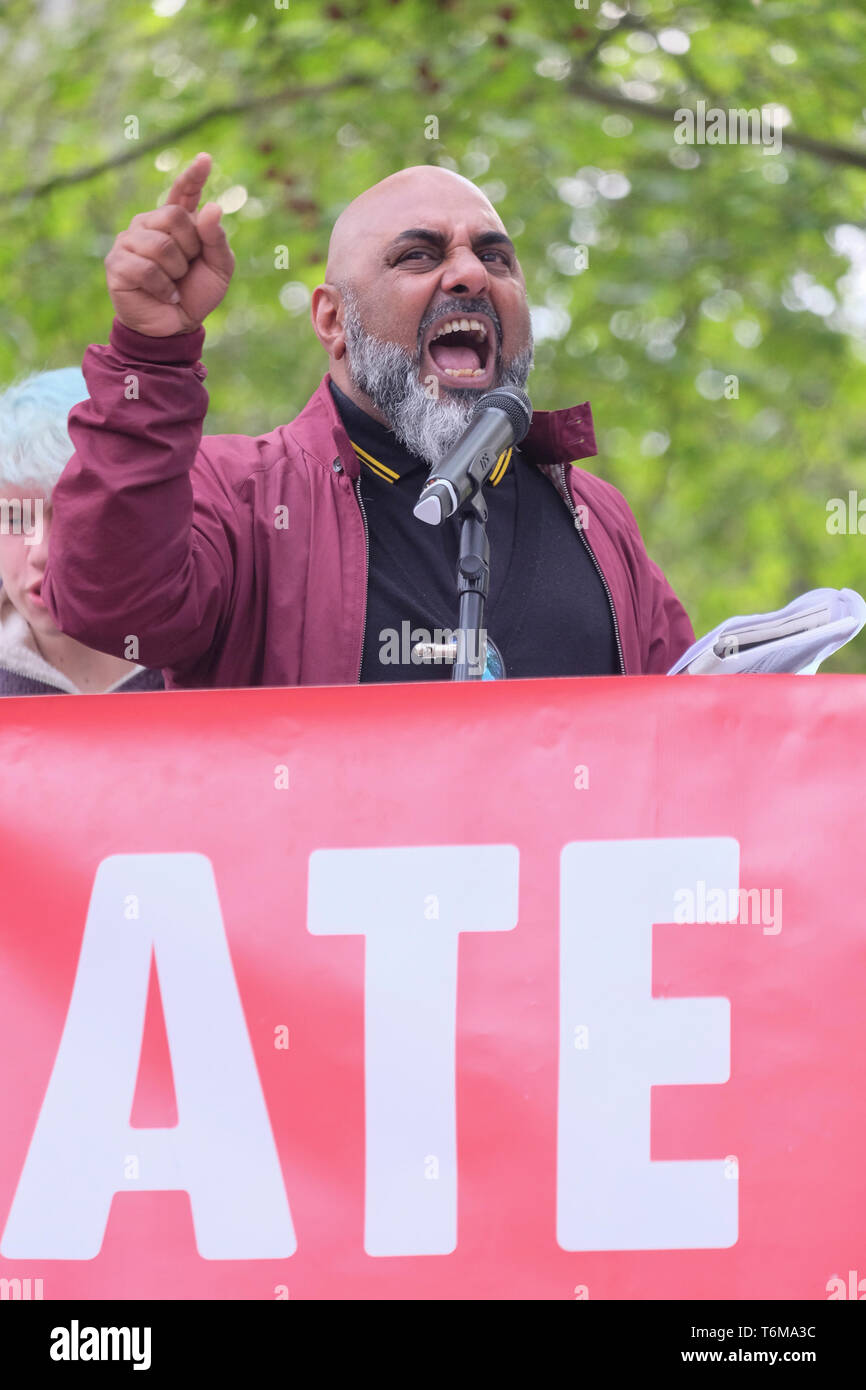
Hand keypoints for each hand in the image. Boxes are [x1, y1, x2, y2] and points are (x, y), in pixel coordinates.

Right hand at [104, 152, 234, 336]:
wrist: (176, 327)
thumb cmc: (195, 294)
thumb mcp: (219, 269)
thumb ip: (217, 239)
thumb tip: (211, 207)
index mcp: (175, 222)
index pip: (183, 192)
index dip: (193, 176)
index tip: (206, 159)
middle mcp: (148, 224)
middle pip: (174, 216)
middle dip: (190, 247)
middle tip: (186, 269)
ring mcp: (129, 241)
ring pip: (160, 244)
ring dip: (176, 271)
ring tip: (174, 284)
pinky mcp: (117, 264)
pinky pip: (146, 268)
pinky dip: (164, 288)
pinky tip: (164, 295)